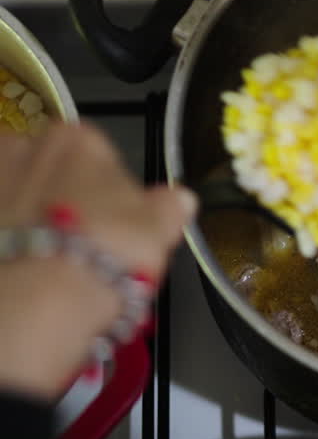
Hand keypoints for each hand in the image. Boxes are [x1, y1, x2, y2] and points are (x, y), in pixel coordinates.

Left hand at [0, 124, 196, 400]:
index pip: (98, 155)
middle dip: (62, 197)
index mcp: (78, 139)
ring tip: (50, 260)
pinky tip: (25, 268)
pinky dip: (11, 242)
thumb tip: (179, 199)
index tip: (115, 217)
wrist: (39, 299)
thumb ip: (167, 207)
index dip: (109, 189)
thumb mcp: (158, 230)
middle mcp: (24, 148)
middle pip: (51, 170)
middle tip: (81, 241)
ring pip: (17, 197)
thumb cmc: (103, 253)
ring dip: (30, 218)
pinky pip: (3, 228)